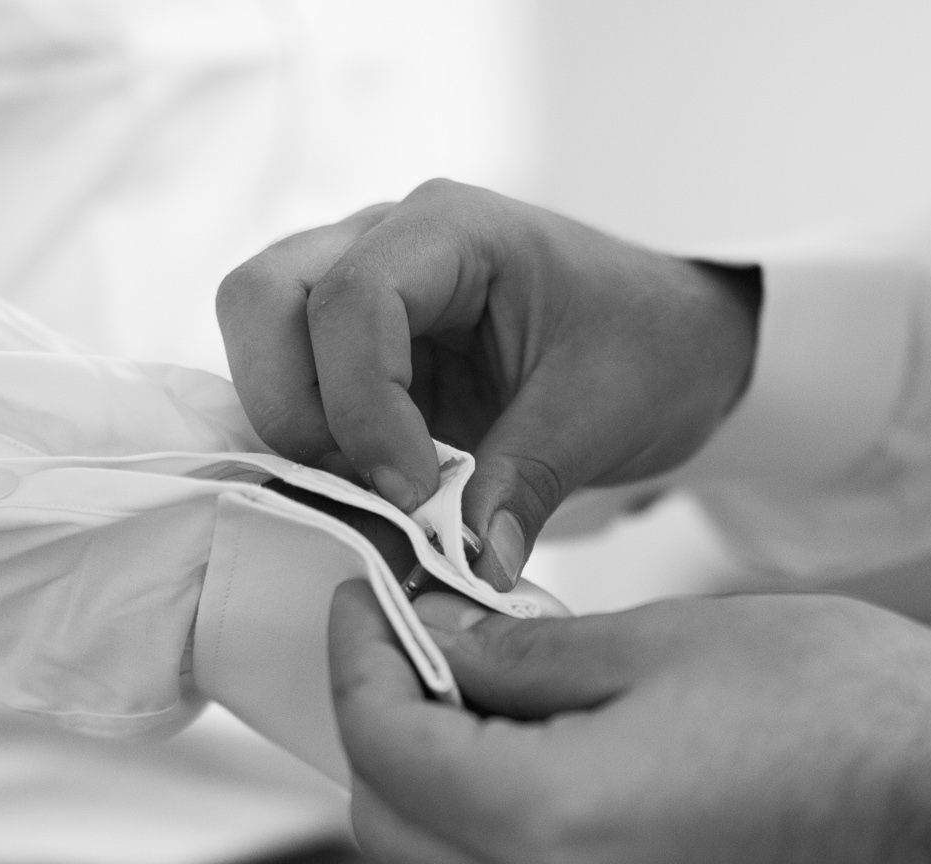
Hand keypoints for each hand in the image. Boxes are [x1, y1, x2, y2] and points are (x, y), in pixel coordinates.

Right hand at [216, 181, 759, 587]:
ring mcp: (356, 290)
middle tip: (366, 489)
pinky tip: (369, 496)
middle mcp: (384, 241)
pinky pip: (290, 390)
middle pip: (262, 298)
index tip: (411, 495)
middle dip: (291, 408)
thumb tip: (470, 566)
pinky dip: (308, 449)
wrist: (672, 344)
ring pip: (257, 339)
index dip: (364, 409)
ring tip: (372, 496)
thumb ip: (523, 483)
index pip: (351, 301)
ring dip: (293, 431)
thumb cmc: (647, 347)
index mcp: (452, 230)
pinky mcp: (351, 352)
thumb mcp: (600, 415)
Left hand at [327, 584, 930, 863]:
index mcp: (542, 821)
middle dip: (381, 731)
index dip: (357, 656)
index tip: (366, 600)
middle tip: (417, 646)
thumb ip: (521, 654)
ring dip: (420, 810)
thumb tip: (436, 643)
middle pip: (387, 836)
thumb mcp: (660, 640)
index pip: (383, 744)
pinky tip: (531, 782)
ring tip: (470, 715)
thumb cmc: (839, 702)